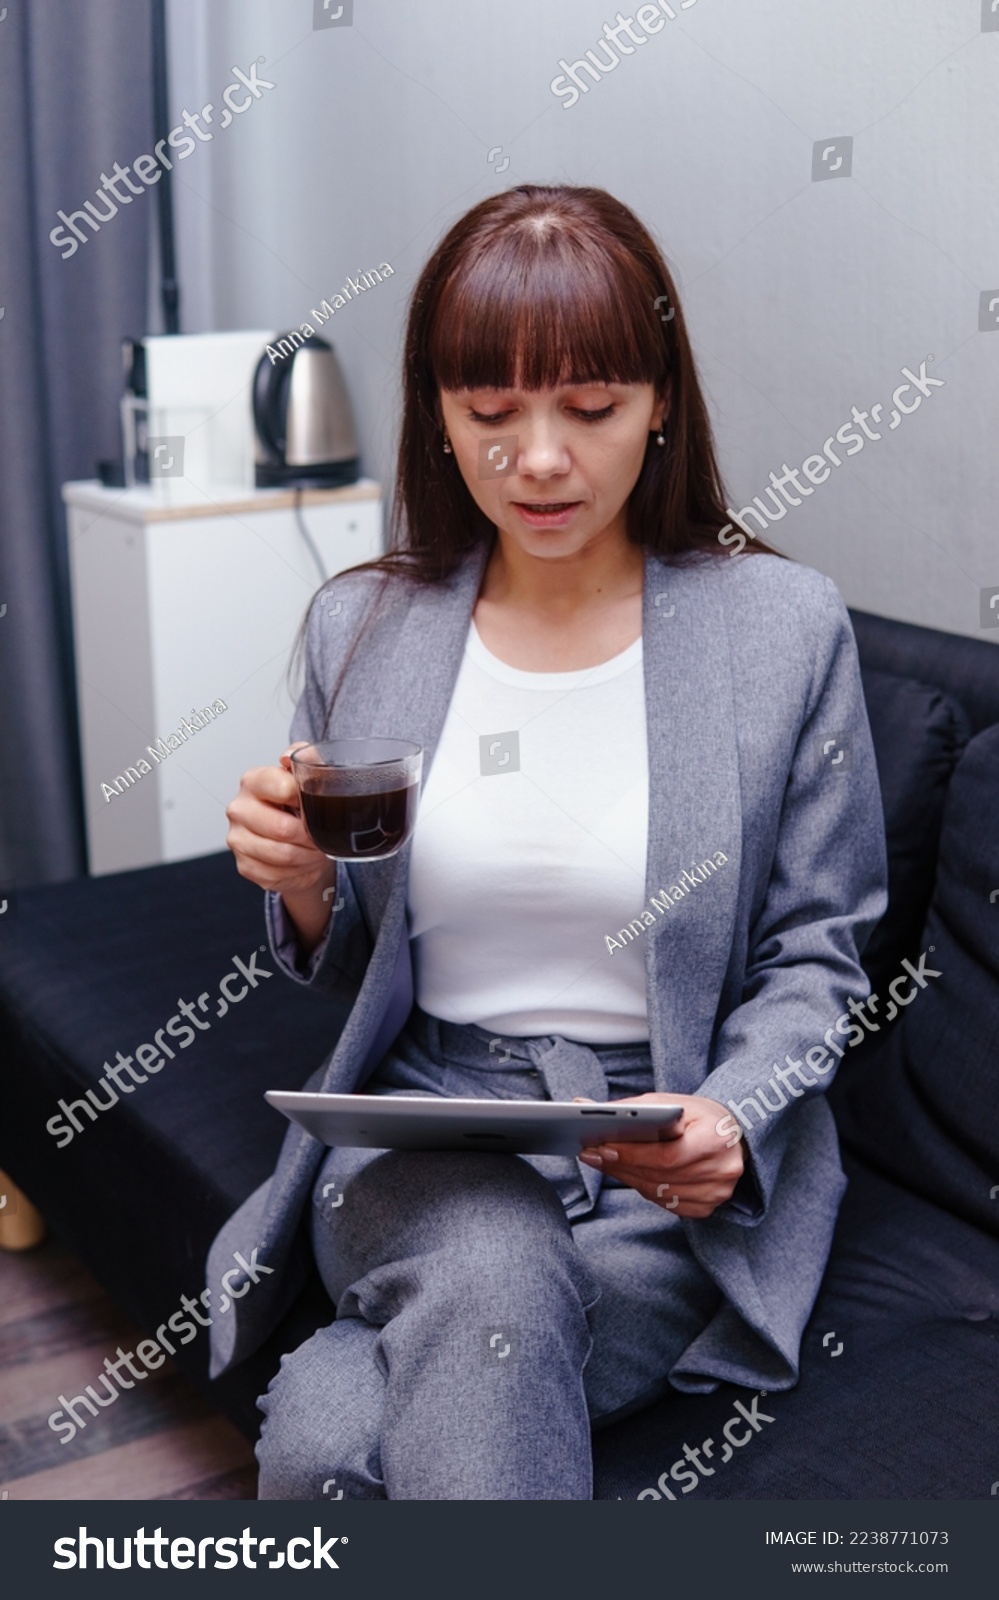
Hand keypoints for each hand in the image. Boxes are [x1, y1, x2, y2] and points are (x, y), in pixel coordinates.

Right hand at [225, 742, 333, 900]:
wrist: (295, 840)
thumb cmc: (299, 807)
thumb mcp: (306, 777)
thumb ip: (304, 758)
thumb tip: (290, 756)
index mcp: (252, 781)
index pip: (282, 787)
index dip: (307, 800)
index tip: (316, 805)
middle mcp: (238, 809)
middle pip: (282, 828)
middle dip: (310, 835)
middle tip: (319, 834)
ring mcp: (237, 839)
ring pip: (282, 854)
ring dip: (307, 854)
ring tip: (314, 848)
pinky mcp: (245, 866)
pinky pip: (278, 874)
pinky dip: (298, 870)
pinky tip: (302, 860)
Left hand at [578, 1093, 743, 1217]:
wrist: (734, 1135)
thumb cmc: (700, 1116)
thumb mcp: (673, 1102)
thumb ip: (634, 1107)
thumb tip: (585, 1104)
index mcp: (718, 1139)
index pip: (668, 1155)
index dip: (633, 1155)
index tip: (602, 1147)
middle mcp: (722, 1171)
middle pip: (660, 1176)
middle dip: (622, 1165)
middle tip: (592, 1154)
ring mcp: (716, 1193)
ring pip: (659, 1193)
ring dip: (627, 1178)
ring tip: (604, 1162)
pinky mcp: (707, 1207)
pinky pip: (665, 1202)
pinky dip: (644, 1189)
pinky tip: (629, 1174)